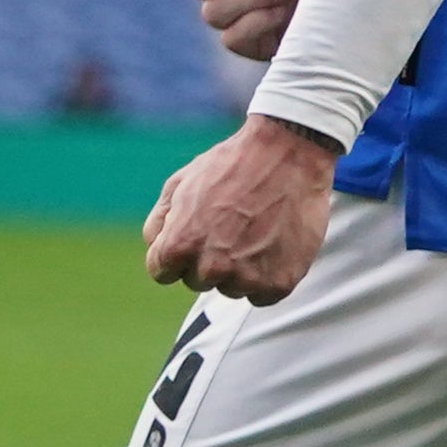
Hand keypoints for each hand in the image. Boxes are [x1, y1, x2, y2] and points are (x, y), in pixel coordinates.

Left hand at [148, 116, 338, 302]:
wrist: (289, 152)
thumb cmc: (232, 164)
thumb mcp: (180, 182)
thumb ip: (159, 222)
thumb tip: (156, 249)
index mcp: (179, 245)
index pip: (162, 272)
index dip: (179, 249)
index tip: (199, 231)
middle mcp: (210, 267)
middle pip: (198, 281)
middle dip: (210, 259)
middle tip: (233, 227)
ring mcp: (246, 277)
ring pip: (232, 289)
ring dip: (241, 269)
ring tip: (258, 231)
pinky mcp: (279, 282)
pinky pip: (263, 294)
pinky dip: (269, 275)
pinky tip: (275, 244)